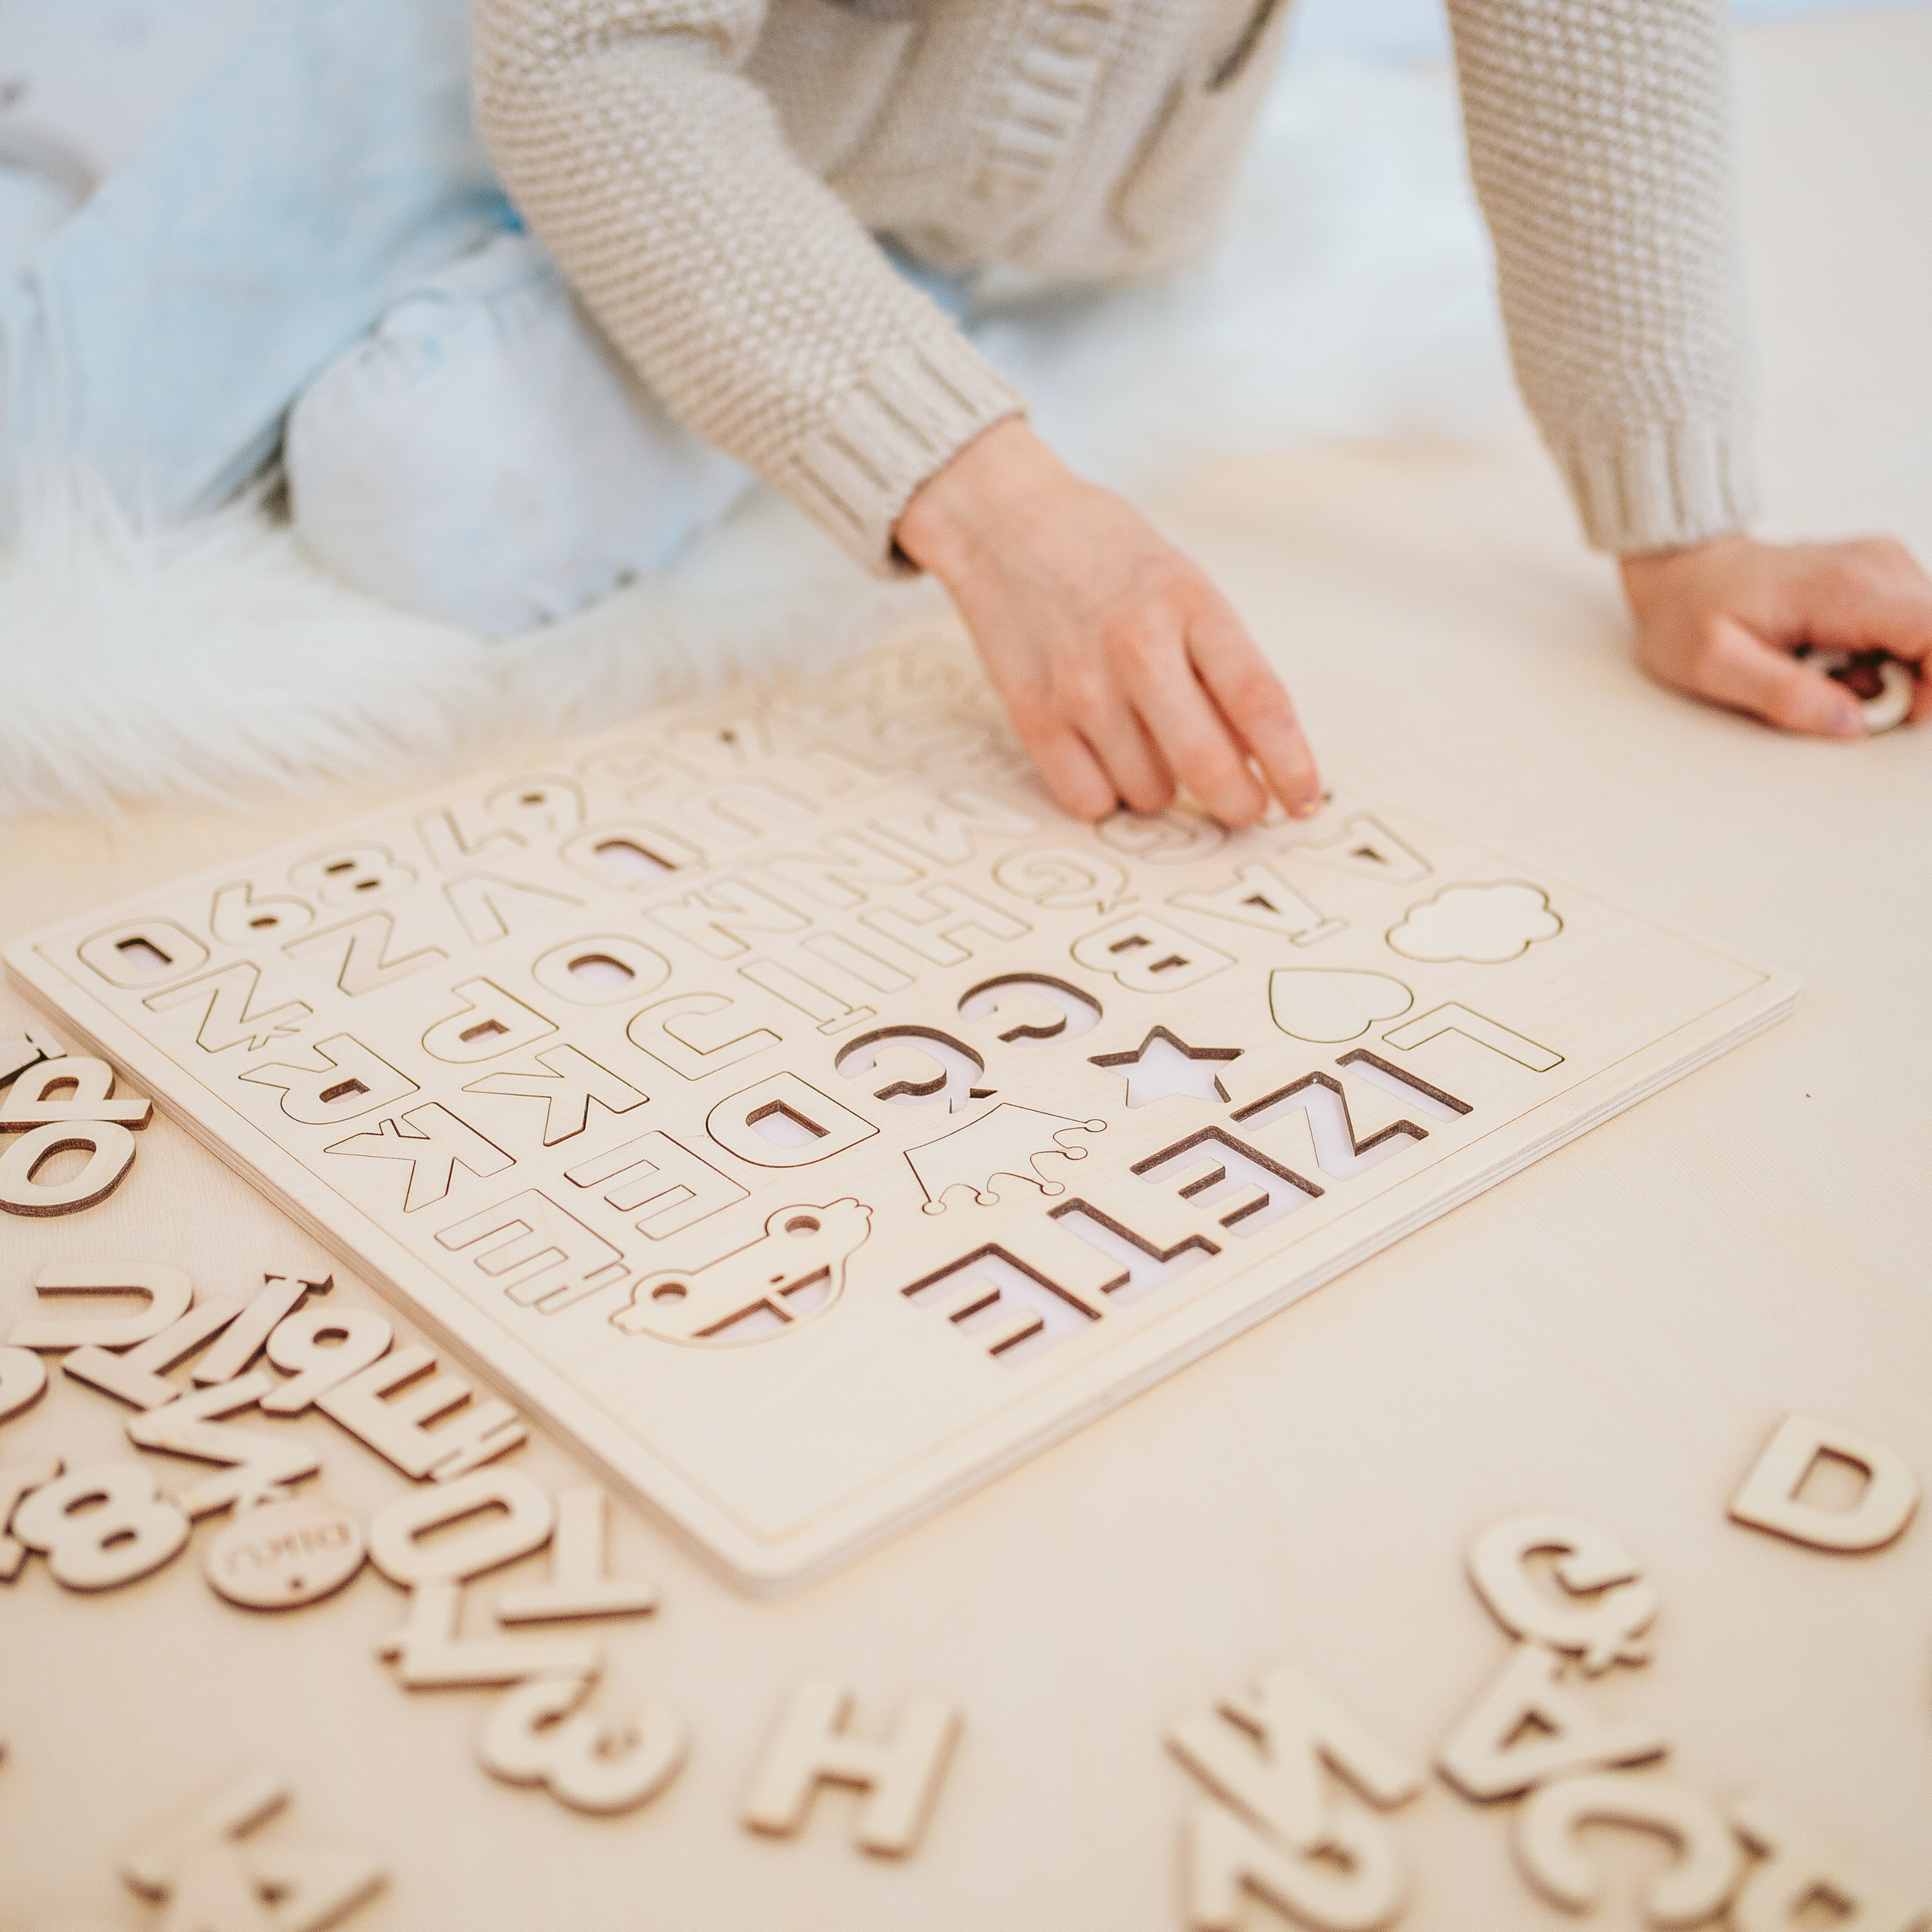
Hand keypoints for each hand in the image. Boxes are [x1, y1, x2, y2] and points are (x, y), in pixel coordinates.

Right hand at [896, 419, 1320, 824]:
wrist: (1003, 522)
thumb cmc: (1108, 555)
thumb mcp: (1184, 585)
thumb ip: (1220, 664)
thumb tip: (1258, 757)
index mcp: (1190, 605)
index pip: (1260, 702)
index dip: (1292, 766)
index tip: (1306, 801)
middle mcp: (1136, 648)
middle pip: (1207, 765)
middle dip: (1238, 804)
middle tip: (1244, 806)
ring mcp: (1080, 686)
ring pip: (1149, 793)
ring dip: (1164, 789)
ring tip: (1150, 744)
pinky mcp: (1032, 715)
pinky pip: (1089, 799)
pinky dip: (1107, 793)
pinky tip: (1106, 756)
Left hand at [1620, 533, 1931, 735]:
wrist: (1678, 568)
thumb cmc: (1688, 615)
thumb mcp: (1714, 667)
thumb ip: (1785, 697)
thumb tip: (1851, 725)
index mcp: (1845, 588)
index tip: (1896, 714)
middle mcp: (1878, 565)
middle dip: (1910, 684)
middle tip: (1837, 696)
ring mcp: (1882, 566)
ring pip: (1927, 636)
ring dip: (1889, 672)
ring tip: (1821, 672)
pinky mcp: (1879, 576)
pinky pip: (1908, 628)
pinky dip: (1880, 656)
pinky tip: (1829, 656)